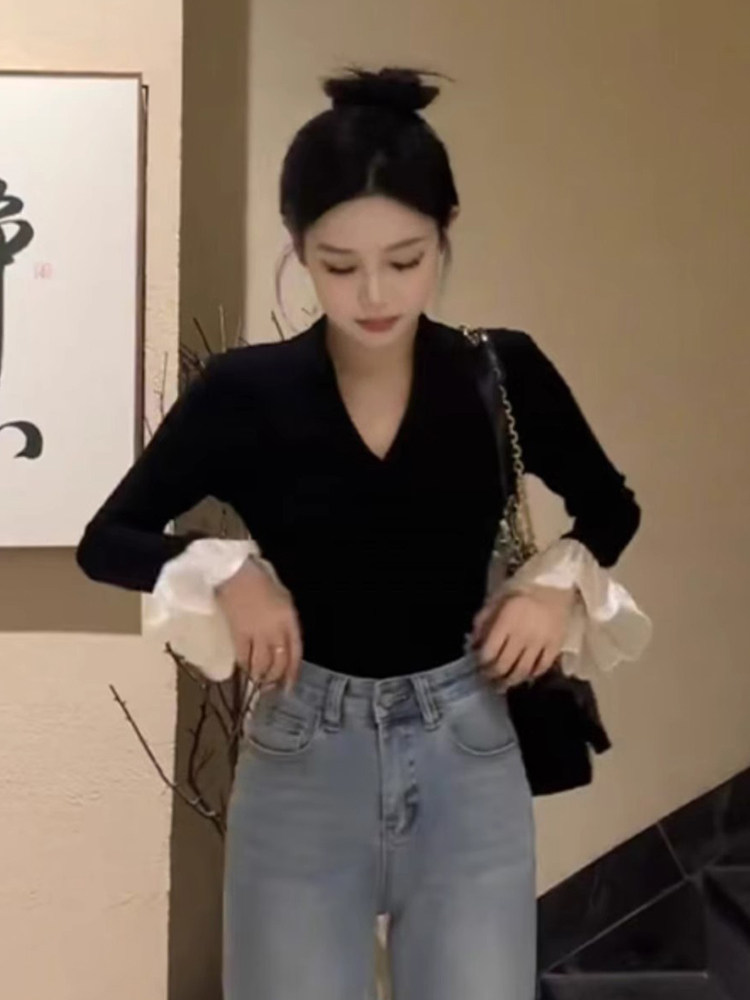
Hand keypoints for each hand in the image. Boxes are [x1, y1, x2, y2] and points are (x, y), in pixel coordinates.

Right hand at [214, 559, 302, 693]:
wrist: (234, 573)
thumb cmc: (261, 580)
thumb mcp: (284, 598)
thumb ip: (286, 620)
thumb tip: (284, 640)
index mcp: (289, 619)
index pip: (295, 651)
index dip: (293, 672)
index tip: (290, 686)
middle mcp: (275, 629)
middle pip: (278, 661)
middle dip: (276, 678)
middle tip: (272, 689)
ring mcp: (256, 633)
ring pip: (261, 663)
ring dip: (260, 677)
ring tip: (259, 683)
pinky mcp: (237, 634)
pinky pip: (243, 657)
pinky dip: (245, 666)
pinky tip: (245, 670)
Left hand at [470, 583, 577, 689]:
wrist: (554, 586)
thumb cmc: (521, 592)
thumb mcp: (496, 600)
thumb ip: (482, 621)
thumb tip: (473, 644)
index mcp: (506, 622)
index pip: (489, 652)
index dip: (481, 663)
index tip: (478, 666)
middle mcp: (522, 635)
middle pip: (504, 665)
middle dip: (492, 676)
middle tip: (488, 680)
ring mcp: (540, 643)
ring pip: (522, 671)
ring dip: (510, 681)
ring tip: (503, 685)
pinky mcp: (555, 646)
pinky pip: (542, 667)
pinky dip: (532, 675)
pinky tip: (524, 676)